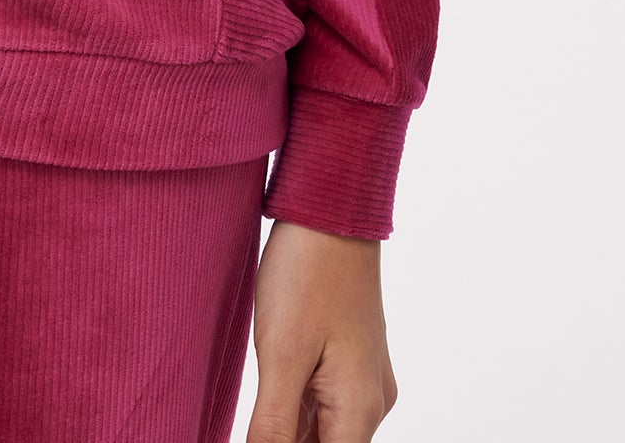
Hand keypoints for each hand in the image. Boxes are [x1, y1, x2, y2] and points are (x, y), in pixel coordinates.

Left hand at [247, 222, 397, 441]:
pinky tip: (267, 394)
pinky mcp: (349, 357)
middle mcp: (371, 401)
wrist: (332, 205)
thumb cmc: (308, 273)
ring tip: (259, 397)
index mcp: (360, 409)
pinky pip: (323, 401)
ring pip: (322, 429)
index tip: (258, 431)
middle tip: (253, 415)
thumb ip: (273, 426)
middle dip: (285, 441)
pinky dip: (294, 408)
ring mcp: (362, 377)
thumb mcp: (280, 356)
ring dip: (287, 429)